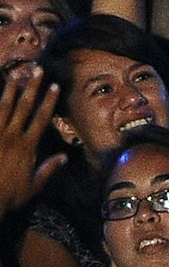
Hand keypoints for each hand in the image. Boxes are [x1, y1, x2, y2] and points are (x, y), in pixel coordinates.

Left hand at [0, 67, 66, 219]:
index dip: (48, 101)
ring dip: (9, 91)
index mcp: (26, 146)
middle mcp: (11, 137)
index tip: (54, 86)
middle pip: (23, 107)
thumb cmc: (9, 195)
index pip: (41, 118)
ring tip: (13, 76)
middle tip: (36, 70)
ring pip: (2, 108)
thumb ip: (48, 170)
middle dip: (31, 87)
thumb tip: (65, 157)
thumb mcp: (33, 186)